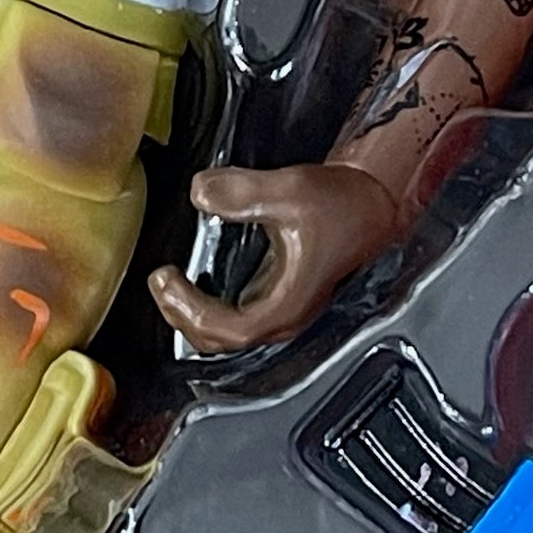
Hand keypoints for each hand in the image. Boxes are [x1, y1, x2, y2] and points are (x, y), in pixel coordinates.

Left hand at [149, 162, 399, 355]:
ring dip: (192, 315)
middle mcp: (286, 315)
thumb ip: (244, 191)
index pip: (230, 330)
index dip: (191, 310)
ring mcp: (282, 309)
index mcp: (290, 303)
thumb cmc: (343, 204)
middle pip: (222, 342)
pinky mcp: (279, 296)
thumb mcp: (291, 189)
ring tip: (169, 284)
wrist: (372, 204)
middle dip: (182, 317)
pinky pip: (235, 317)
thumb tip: (200, 193)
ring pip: (228, 334)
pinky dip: (207, 307)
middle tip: (159, 282)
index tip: (168, 279)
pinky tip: (194, 281)